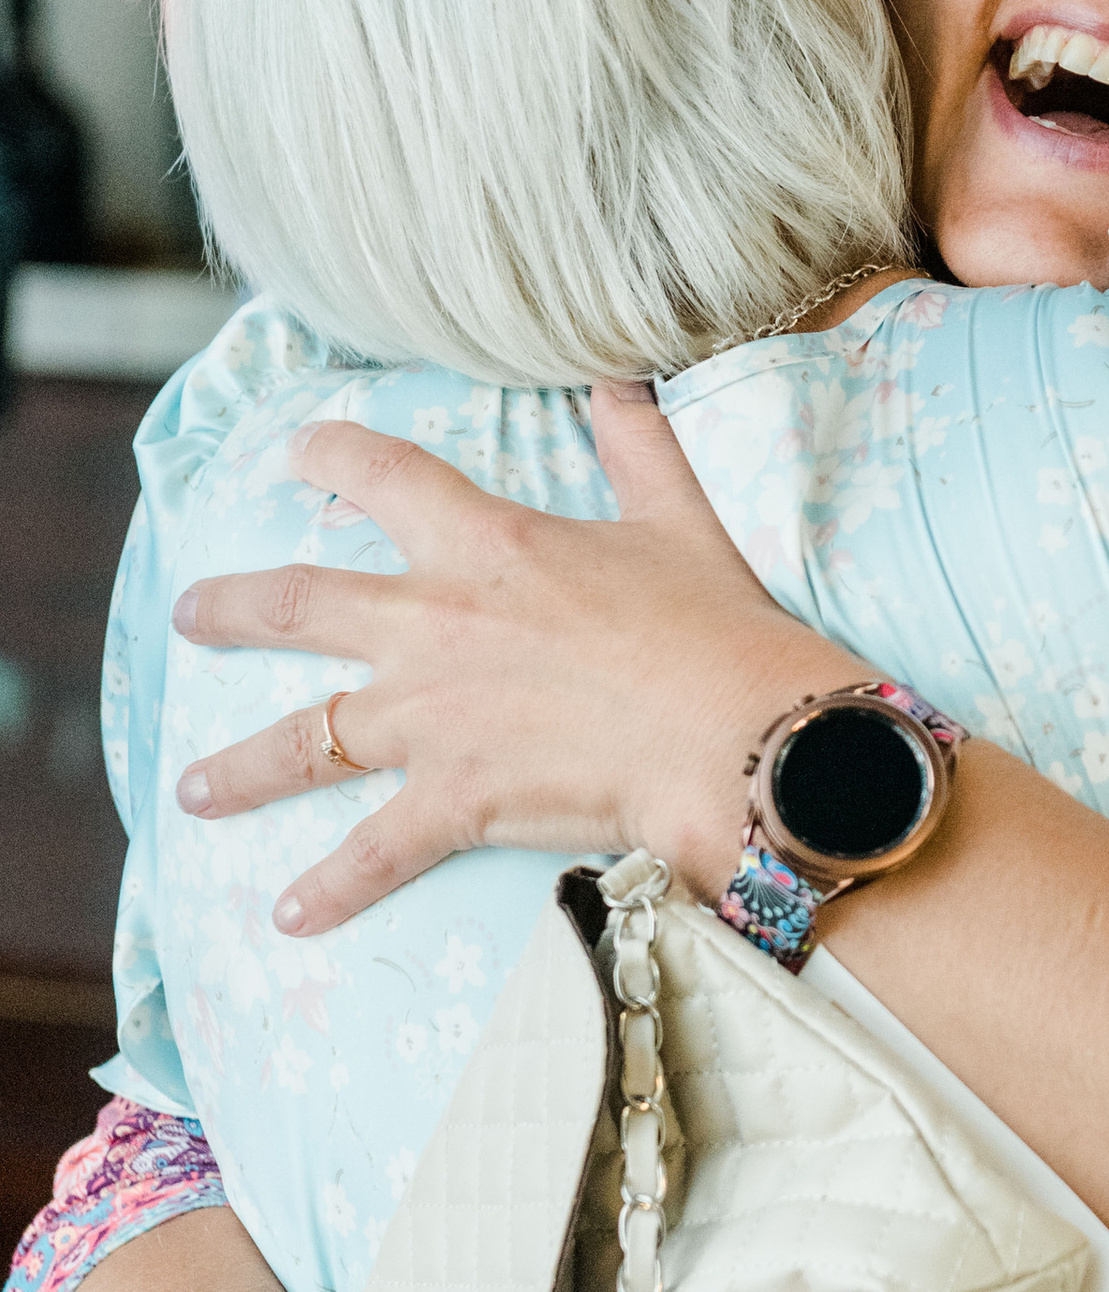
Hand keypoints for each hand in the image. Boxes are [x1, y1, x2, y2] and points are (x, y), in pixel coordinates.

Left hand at [172, 383, 857, 932]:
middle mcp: (433, 624)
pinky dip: (331, 888)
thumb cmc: (715, 624)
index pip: (386, 476)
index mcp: (486, 544)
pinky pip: (374, 852)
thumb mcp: (679, 518)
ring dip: (241, 768)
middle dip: (230, 610)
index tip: (302, 450)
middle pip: (298, 606)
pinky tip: (292, 916)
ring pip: (306, 741)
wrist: (735, 734)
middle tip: (191, 615)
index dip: (336, 454)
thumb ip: (638, 445)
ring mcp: (433, 718)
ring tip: (195, 790)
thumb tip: (622, 376)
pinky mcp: (455, 799)